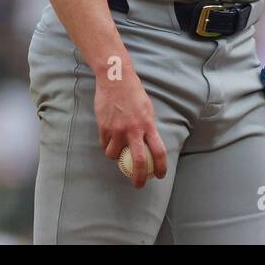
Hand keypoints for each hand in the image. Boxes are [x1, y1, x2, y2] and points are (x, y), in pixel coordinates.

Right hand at [95, 74, 167, 188]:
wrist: (115, 79)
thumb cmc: (133, 93)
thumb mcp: (147, 109)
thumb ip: (147, 127)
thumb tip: (149, 143)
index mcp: (148, 125)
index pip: (158, 151)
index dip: (161, 167)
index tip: (159, 175)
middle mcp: (133, 130)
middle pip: (138, 161)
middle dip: (139, 177)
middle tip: (138, 184)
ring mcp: (117, 129)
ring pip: (114, 155)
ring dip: (115, 158)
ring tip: (117, 153)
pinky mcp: (103, 127)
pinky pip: (104, 144)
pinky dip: (107, 145)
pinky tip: (108, 139)